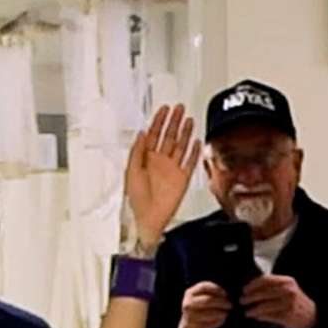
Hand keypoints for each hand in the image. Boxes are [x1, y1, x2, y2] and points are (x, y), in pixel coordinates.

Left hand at [124, 105, 201, 246]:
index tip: (164, 109)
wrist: (148, 219)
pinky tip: (196, 141)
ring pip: (180, 146)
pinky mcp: (182, 179)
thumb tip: (141, 133)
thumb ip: (137, 151)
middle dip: (174, 121)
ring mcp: (172, 169)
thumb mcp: (131, 171)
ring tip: (188, 119)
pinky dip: (194, 152)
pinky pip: (190, 162)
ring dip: (184, 132)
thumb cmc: (136, 199)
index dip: (159, 120)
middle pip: (169, 136)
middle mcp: (160, 161)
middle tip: (179, 108)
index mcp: (146, 158)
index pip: (154, 134)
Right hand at [177, 280, 232, 327]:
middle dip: (221, 302)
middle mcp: (188, 303)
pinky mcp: (194, 326)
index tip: (226, 294)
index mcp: (190, 293)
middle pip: (208, 300)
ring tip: (226, 313)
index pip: (204, 286)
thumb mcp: (201, 299)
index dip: (216, 289)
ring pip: (208, 313)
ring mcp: (189, 315)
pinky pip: (209, 324)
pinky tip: (222, 320)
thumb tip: (227, 296)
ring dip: (221, 313)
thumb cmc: (200, 310)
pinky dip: (218, 322)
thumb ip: (212, 295)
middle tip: (230, 305)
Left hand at [241, 273, 317, 327]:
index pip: (266, 280)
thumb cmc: (295, 301)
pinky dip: (261, 316)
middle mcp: (288, 291)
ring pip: (265, 306)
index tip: (245, 289)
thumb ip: (273, 286)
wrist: (311, 315)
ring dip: (253, 309)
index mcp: (287, 281)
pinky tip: (256, 316)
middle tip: (242, 301)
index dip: (252, 285)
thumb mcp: (288, 288)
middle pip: (263, 293)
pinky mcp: (287, 316)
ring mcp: (288, 304)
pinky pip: (269, 316)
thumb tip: (251, 288)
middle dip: (250, 297)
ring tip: (247, 312)